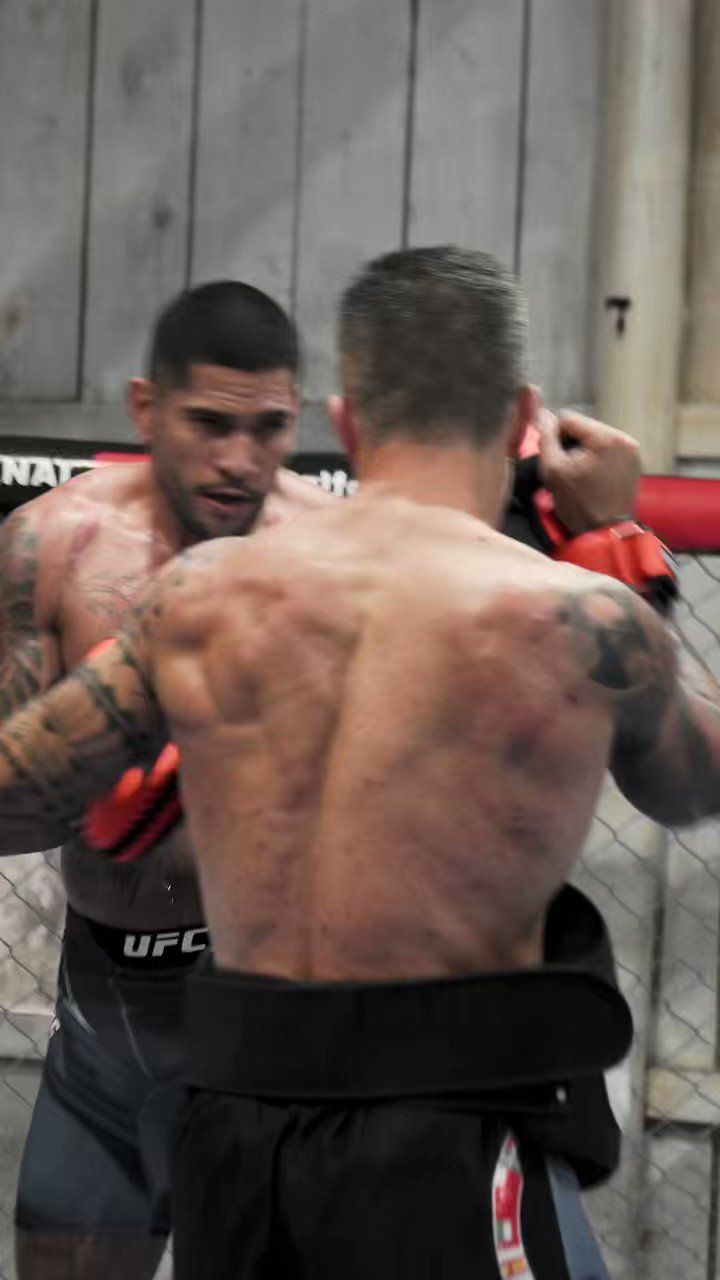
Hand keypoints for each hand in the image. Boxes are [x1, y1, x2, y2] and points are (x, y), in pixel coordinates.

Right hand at [537, 408, 640, 534]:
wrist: (607, 533)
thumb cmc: (580, 506)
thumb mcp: (553, 471)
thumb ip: (546, 440)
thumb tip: (542, 418)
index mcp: (606, 438)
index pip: (568, 419)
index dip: (554, 437)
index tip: (554, 458)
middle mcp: (624, 439)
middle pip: (583, 427)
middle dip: (570, 444)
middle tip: (566, 470)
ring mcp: (632, 450)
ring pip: (594, 438)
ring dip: (582, 451)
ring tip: (579, 475)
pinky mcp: (633, 462)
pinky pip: (607, 450)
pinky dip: (595, 459)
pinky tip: (591, 477)